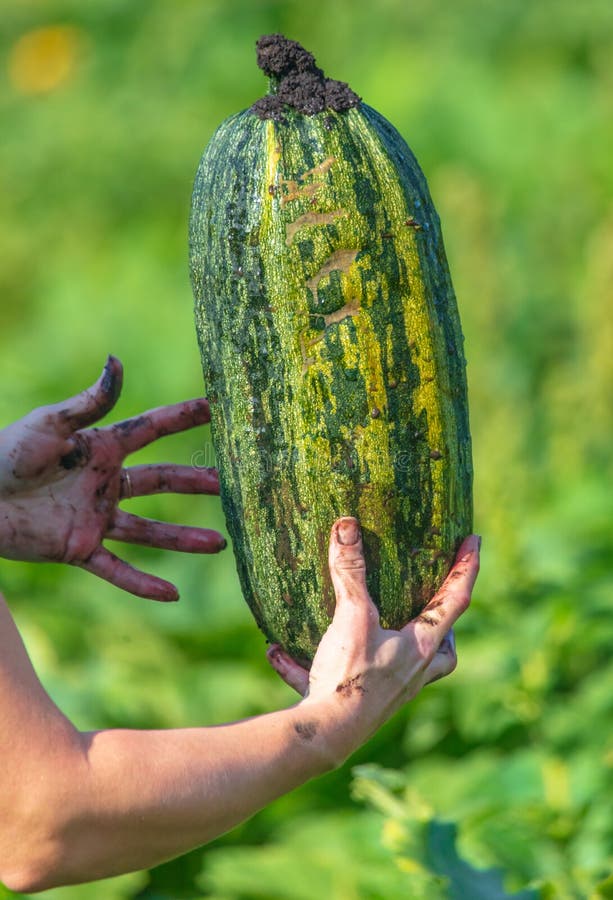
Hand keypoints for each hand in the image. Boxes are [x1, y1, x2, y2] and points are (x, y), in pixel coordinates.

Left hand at [0, 356, 224, 600]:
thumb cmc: (5, 453)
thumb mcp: (50, 424)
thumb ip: (90, 402)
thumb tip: (118, 362)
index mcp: (101, 448)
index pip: (152, 429)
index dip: (183, 417)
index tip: (218, 407)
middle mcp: (105, 483)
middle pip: (161, 481)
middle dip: (196, 481)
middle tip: (230, 483)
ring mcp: (95, 518)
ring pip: (149, 531)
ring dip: (184, 539)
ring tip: (220, 543)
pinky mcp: (79, 548)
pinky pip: (117, 571)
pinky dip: (143, 584)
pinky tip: (172, 596)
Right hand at [268, 519, 479, 764]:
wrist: (327, 737)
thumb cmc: (351, 677)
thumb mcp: (351, 617)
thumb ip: (349, 571)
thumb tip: (346, 526)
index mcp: (421, 648)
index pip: (455, 600)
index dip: (466, 567)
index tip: (474, 540)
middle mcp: (412, 672)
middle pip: (443, 650)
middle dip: (443, 628)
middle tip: (437, 606)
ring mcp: (390, 692)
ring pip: (406, 671)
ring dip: (396, 649)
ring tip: (381, 630)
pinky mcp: (360, 706)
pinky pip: (342, 681)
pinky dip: (313, 666)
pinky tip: (279, 654)